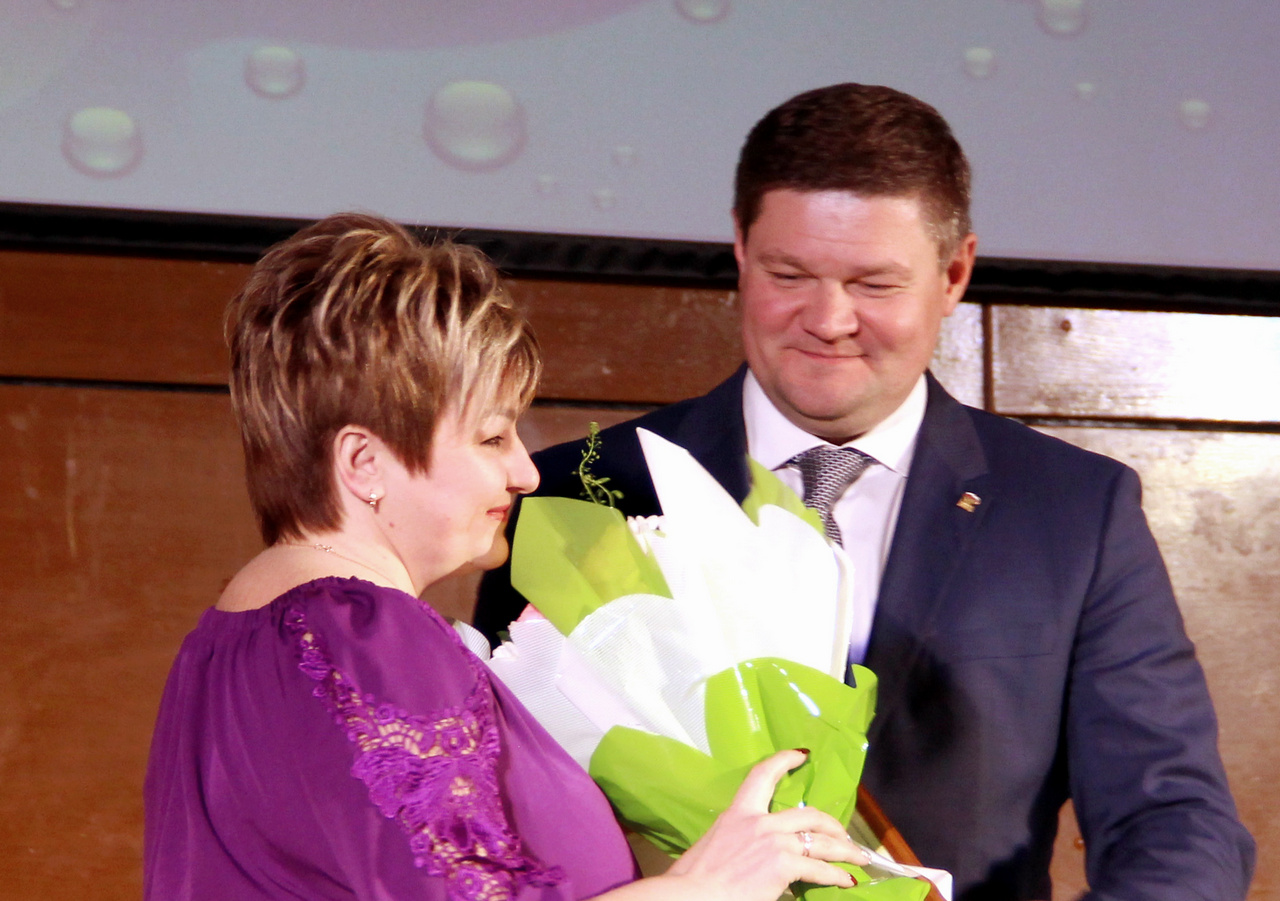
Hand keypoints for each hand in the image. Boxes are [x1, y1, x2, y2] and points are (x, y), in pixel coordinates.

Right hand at [664, 750, 868, 900]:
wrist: (691, 895)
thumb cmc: (695, 877)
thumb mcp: (717, 846)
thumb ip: (739, 842)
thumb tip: (753, 856)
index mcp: (737, 812)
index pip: (762, 775)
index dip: (785, 760)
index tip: (802, 754)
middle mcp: (759, 821)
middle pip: (808, 813)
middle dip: (832, 824)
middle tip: (842, 834)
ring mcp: (773, 841)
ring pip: (821, 839)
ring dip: (844, 849)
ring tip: (857, 857)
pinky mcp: (783, 863)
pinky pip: (820, 868)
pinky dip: (838, 875)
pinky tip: (847, 881)